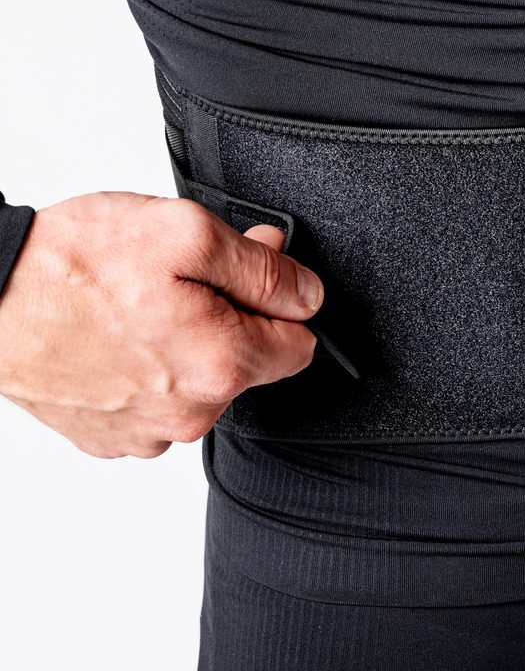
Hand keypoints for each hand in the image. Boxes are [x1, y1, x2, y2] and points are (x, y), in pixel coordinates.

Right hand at [0, 191, 323, 458]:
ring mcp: (149, 431)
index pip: (302, 346)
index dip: (281, 302)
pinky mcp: (112, 437)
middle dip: (232, 317)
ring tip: (138, 305)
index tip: (251, 277)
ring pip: (202, 383)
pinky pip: (158, 402)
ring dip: (187, 344)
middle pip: (249, 362)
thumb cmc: (72, 266)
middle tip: (183, 278)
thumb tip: (307, 294)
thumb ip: (264, 269)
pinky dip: (148, 370)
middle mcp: (192, 412)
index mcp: (222, 365)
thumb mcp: (187, 234)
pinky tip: (117, 338)